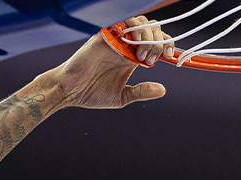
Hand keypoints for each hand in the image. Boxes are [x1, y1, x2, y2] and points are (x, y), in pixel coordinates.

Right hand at [52, 16, 174, 109]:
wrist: (70, 91)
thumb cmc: (91, 94)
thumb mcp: (122, 97)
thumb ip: (141, 91)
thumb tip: (162, 90)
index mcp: (133, 57)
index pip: (157, 42)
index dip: (167, 46)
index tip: (169, 57)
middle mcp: (127, 45)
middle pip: (154, 29)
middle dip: (159, 42)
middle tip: (150, 59)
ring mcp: (117, 39)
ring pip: (142, 23)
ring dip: (148, 36)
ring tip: (141, 54)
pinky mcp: (105, 35)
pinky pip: (123, 21)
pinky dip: (133, 28)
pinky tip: (133, 43)